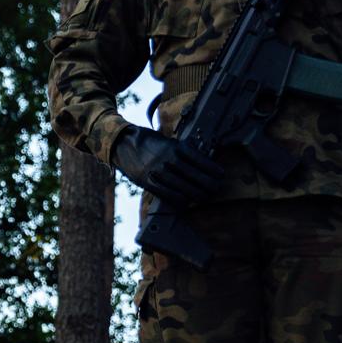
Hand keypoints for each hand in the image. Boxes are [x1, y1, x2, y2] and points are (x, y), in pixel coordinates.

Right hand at [110, 127, 224, 202]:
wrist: (121, 143)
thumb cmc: (148, 141)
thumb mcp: (167, 141)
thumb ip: (182, 150)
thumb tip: (201, 162)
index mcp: (174, 147)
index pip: (200, 161)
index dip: (212, 170)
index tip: (221, 175)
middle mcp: (168, 160)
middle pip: (195, 176)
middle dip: (208, 184)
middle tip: (216, 188)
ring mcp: (157, 172)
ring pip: (183, 187)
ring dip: (197, 194)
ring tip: (205, 196)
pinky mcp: (147, 181)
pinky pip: (167, 194)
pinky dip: (179, 199)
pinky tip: (186, 201)